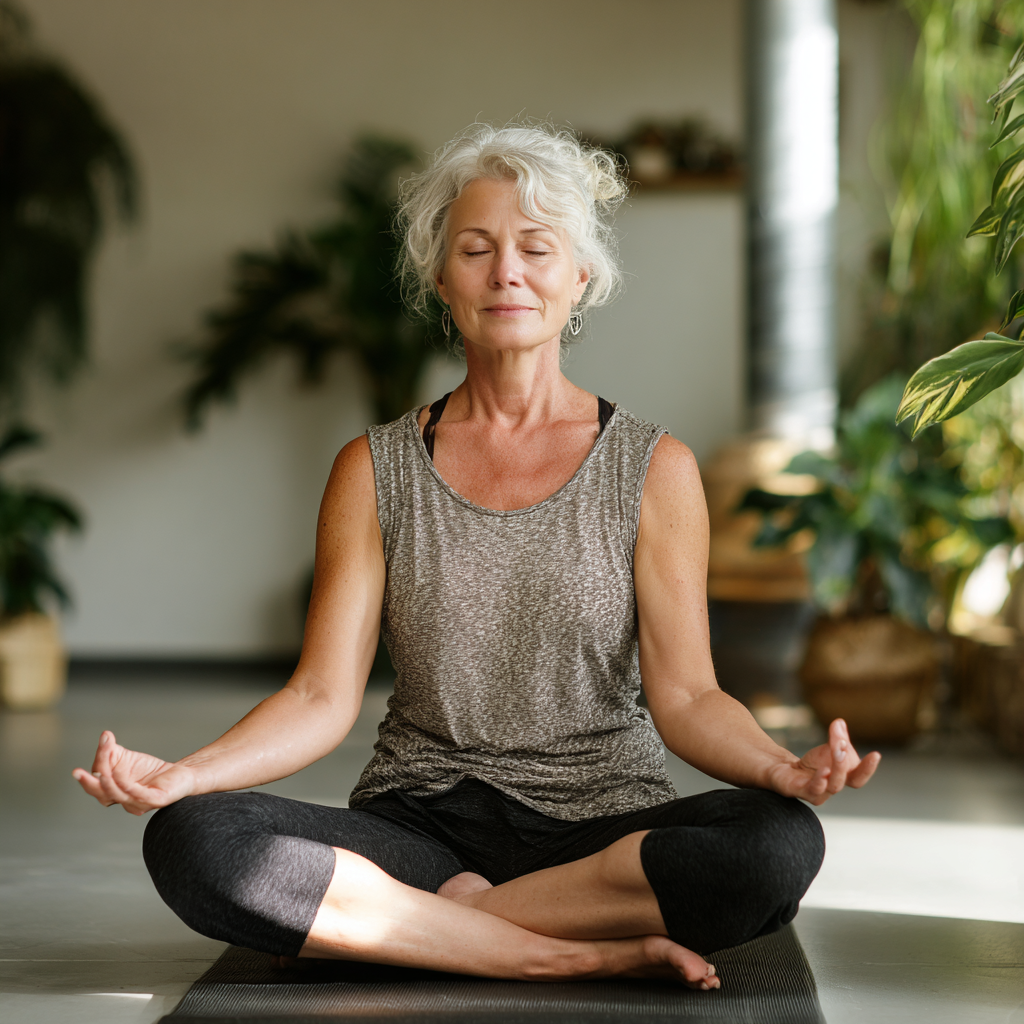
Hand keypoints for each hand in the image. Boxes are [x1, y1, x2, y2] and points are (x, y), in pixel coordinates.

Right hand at [72, 730, 196, 814]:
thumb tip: (105, 736)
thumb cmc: (151, 771)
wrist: (180, 775)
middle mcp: (124, 801)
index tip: (88, 754)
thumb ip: (111, 752)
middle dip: (89, 783)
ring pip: (117, 794)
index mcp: (114, 793)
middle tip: (76, 772)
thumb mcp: (126, 758)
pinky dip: (126, 785)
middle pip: (102, 794)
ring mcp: (138, 803)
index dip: (90, 771)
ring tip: (100, 770)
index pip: (98, 783)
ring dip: (107, 782)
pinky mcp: (154, 801)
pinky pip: (137, 794)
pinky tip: (120, 775)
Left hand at [765, 719, 879, 805]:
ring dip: (838, 768)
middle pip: (849, 779)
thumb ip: (837, 737)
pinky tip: (824, 770)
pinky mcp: (802, 792)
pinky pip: (815, 790)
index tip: (876, 754)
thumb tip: (840, 722)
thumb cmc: (811, 764)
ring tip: (838, 751)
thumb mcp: (827, 748)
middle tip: (844, 744)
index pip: (859, 776)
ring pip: (834, 786)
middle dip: (848, 761)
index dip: (868, 768)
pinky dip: (821, 780)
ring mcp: (819, 793)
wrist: (784, 771)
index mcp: (844, 777)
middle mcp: (834, 787)